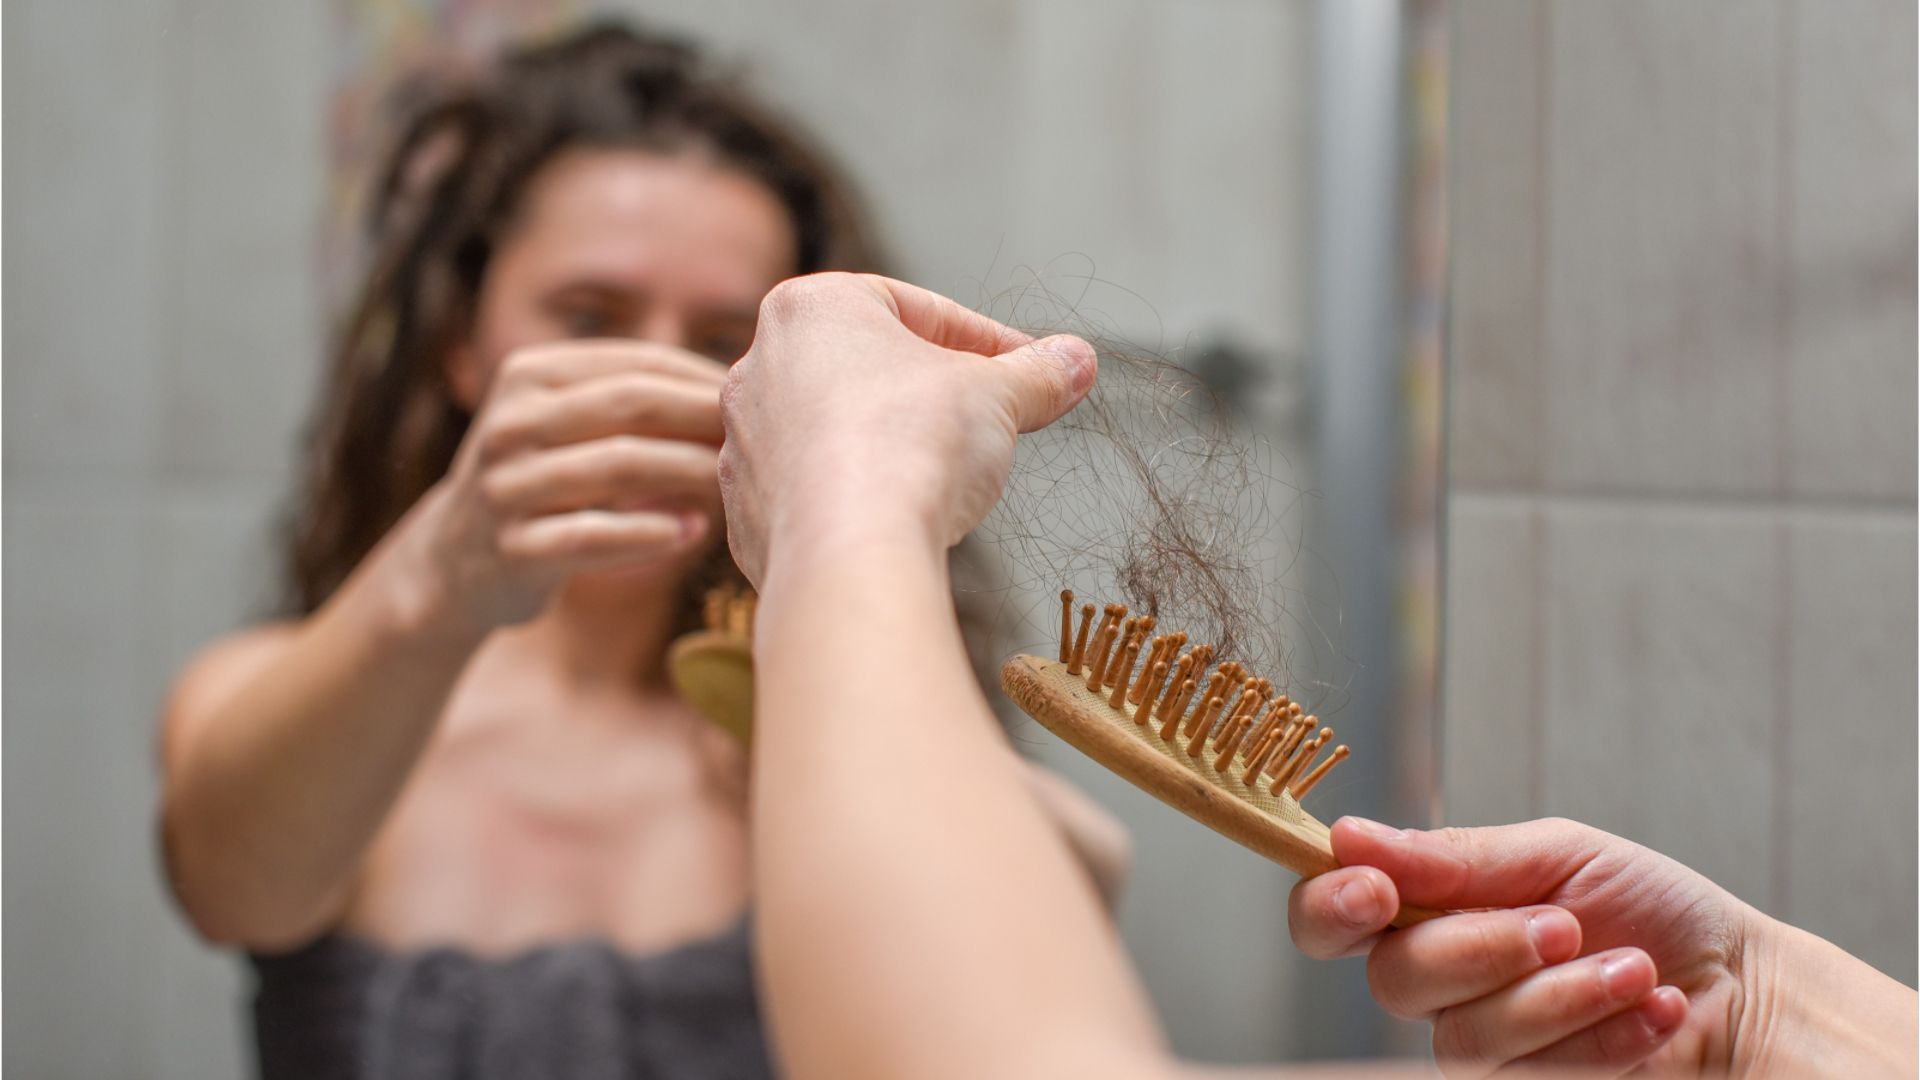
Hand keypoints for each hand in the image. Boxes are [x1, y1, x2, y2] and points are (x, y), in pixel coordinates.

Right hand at [400, 340, 728, 629]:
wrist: (455, 562)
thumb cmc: (542, 482)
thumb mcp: (566, 423)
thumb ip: (630, 400)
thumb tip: (739, 385)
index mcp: (529, 375)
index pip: (637, 363)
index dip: (703, 379)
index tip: (758, 398)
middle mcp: (510, 423)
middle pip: (631, 404)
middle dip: (702, 417)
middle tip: (759, 437)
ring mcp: (506, 487)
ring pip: (618, 467)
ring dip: (688, 472)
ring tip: (734, 484)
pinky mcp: (513, 550)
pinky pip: (594, 536)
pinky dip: (652, 533)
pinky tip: (694, 532)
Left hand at [716, 273, 1094, 583]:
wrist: (851, 553)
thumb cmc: (912, 447)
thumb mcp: (998, 395)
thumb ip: (1037, 373)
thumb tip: (1076, 361)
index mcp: (811, 308)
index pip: (917, 309)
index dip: (985, 341)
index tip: (1025, 369)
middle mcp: (758, 365)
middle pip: (867, 368)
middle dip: (930, 391)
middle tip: (987, 419)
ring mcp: (743, 441)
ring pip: (833, 430)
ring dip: (888, 444)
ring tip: (943, 476)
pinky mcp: (743, 511)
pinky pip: (811, 492)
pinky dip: (853, 499)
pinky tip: (896, 519)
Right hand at [1292, 817, 1741, 1076]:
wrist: (1744, 988)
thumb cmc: (1652, 910)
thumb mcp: (1559, 855)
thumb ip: (1456, 857)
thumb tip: (1349, 837)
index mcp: (1429, 909)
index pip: (1330, 916)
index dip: (1329, 906)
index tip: (1375, 891)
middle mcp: (1438, 982)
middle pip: (1392, 980)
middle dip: (1483, 949)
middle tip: (1564, 926)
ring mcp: (1479, 1045)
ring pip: (1462, 1037)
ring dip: (1561, 997)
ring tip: (1632, 968)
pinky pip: (1527, 1075)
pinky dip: (1601, 1035)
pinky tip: (1651, 1008)